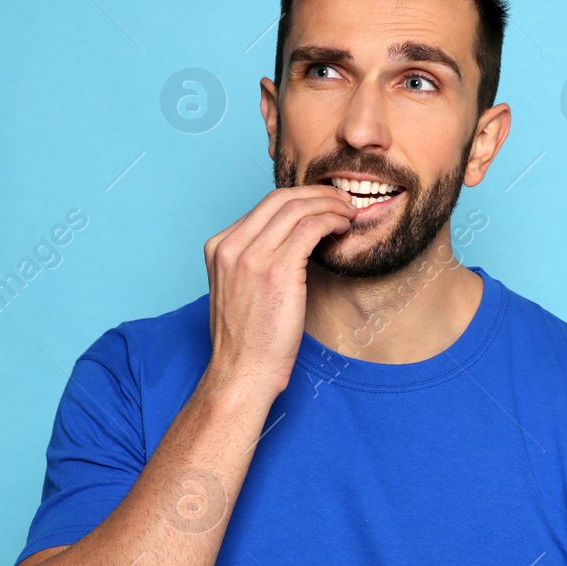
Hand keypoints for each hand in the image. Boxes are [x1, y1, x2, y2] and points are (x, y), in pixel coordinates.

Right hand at [201, 185, 355, 396]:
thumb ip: (254, 259)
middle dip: (317, 194)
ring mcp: (251, 257)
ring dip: (329, 205)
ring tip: (348, 213)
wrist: (243, 371)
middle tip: (341, 200)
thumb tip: (290, 239)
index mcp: (218, 247)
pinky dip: (331, 221)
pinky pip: (310, 228)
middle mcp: (231, 246)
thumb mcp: (239, 288)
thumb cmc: (248, 338)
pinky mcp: (276, 270)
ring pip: (297, 209)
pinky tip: (342, 228)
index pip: (263, 206)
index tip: (321, 205)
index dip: (299, 199)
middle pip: (280, 199)